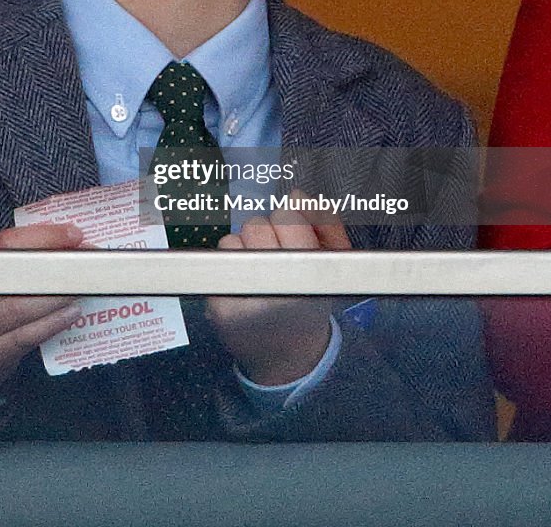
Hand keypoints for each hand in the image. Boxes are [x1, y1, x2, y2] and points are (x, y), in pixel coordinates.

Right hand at [0, 223, 84, 396]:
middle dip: (58, 262)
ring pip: (24, 305)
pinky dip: (53, 322)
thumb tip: (66, 245)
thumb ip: (19, 263)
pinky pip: (27, 335)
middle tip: (88, 257)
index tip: (73, 233)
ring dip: (60, 293)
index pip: (7, 243)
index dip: (43, 235)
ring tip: (86, 284)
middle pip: (18, 272)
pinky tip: (74, 312)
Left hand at [206, 191, 350, 385]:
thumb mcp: (334, 265)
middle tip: (280, 257)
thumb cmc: (311, 302)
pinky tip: (246, 282)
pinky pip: (219, 257)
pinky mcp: (216, 304)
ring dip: (248, 248)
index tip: (297, 238)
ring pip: (235, 238)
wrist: (286, 354)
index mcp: (308, 277)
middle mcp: (273, 288)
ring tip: (263, 272)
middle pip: (257, 224)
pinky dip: (232, 264)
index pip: (287, 216)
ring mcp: (240, 297)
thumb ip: (325, 224)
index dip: (292, 221)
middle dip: (269, 234)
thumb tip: (296, 195)